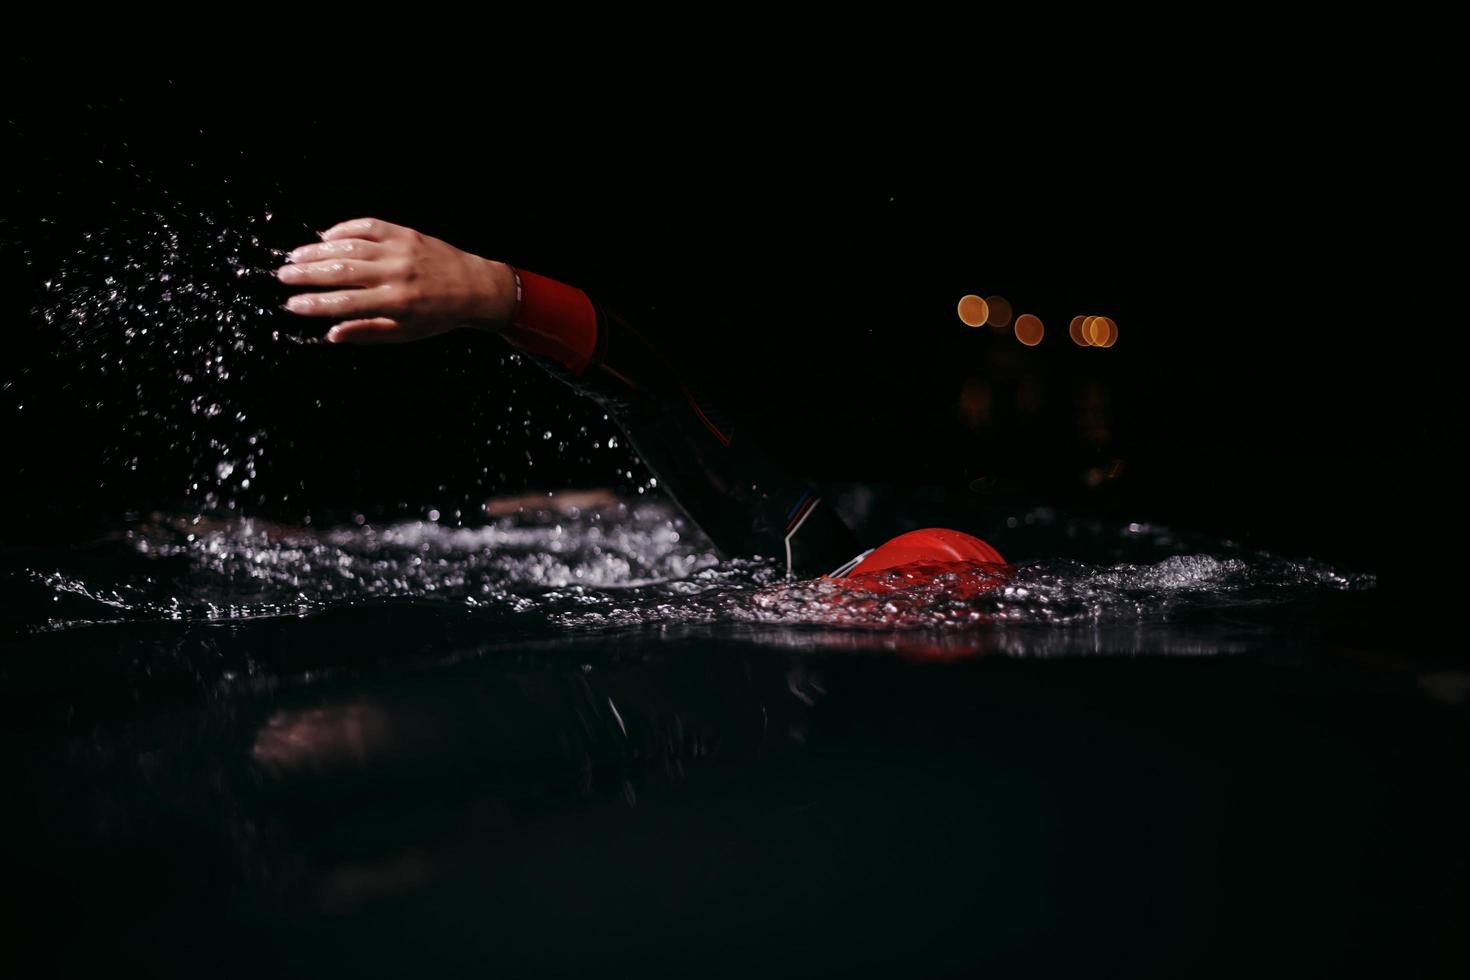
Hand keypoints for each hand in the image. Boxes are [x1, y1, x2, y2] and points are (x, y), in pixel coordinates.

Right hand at [277, 218, 516, 343]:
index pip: (345, 304)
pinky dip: (343, 230)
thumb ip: (367, 332)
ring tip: (294, 257)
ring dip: (317, 251)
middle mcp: (396, 274)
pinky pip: (366, 226)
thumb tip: (331, 334)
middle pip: (341, 272)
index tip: (292, 304)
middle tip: (283, 277)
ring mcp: (400, 250)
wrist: (474, 287)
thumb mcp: (405, 333)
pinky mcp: (404, 232)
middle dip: (307, 274)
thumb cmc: (438, 315)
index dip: (314, 304)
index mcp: (397, 303)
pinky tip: (325, 238)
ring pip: (349, 247)